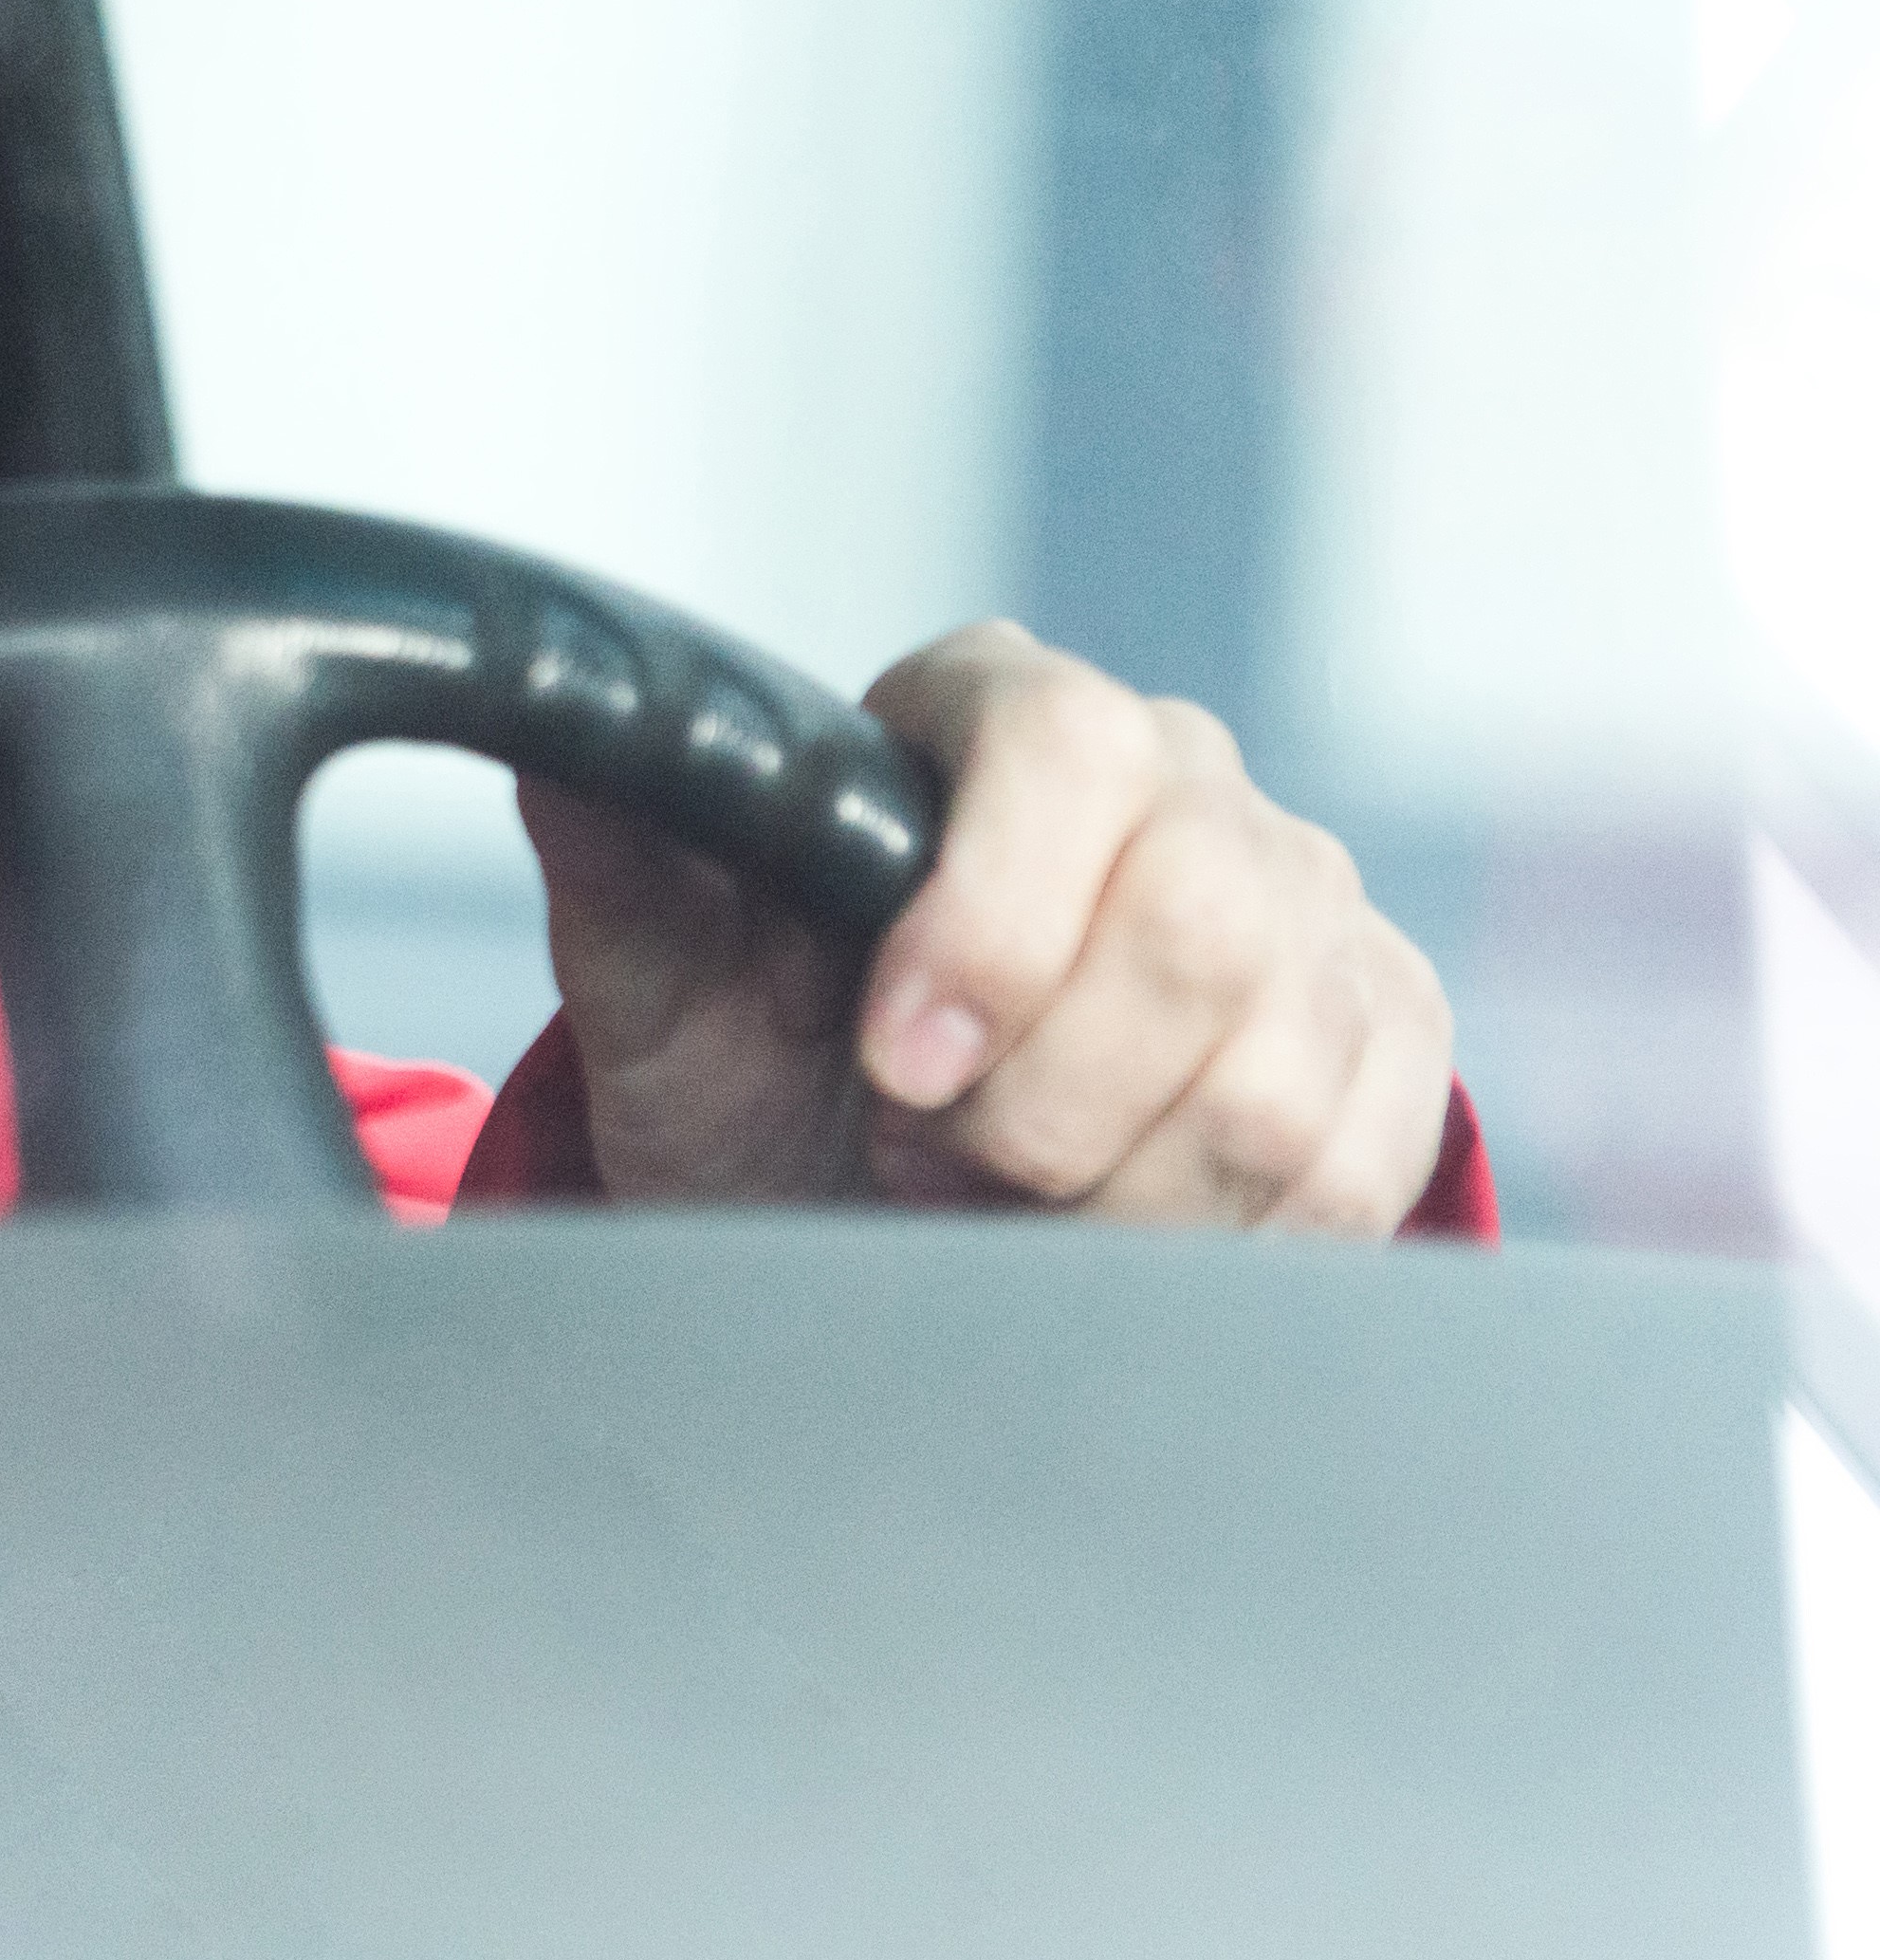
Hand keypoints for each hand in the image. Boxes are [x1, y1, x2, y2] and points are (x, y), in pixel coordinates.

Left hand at [518, 622, 1452, 1232]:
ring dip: (1110, 1193)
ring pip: (1279, 1078)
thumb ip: (627, 852)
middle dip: (1041, 1100)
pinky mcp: (1388, 1041)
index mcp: (997, 714)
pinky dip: (1210, 1245)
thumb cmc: (752, 1068)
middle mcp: (1182, 780)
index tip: (894, 1064)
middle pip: (1201, 923)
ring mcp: (1307, 907)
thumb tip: (571, 726)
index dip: (993, 922)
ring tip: (990, 1196)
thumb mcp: (660, 981)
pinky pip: (1357, 1169)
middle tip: (917, 1156)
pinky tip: (1104, 1234)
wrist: (856, 1206)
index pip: (1067, 747)